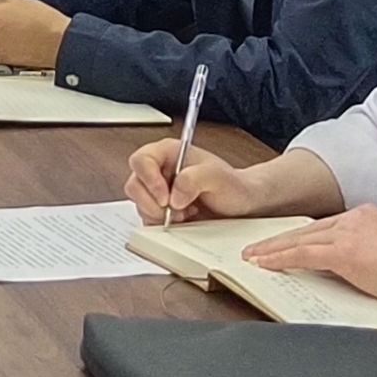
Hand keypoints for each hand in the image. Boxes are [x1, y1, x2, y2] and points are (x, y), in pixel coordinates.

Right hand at [126, 140, 261, 222]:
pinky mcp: (159, 209)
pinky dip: (163, 224)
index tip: (165, 197)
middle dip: (152, 203)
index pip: (141, 160)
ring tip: (185, 214)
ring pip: (139, 204)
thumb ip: (195, 178)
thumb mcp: (219, 177)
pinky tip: (184, 220)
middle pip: (135, 185)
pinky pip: (148, 218)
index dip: (148, 179)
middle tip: (174, 211)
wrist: (242, 204)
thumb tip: (174, 195)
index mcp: (168, 153)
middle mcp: (159, 170)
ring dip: (160, 215)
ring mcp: (157, 190)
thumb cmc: (232, 185)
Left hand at [242, 206, 376, 306]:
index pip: (325, 226)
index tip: (285, 242)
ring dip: (272, 250)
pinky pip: (303, 254)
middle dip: (279, 240)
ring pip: (300, 240)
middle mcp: (355, 218)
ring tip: (252, 257)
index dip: (301, 236)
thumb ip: (368, 251)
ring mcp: (348, 233)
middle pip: (307, 230)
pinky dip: (281, 259)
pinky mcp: (343, 252)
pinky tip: (265, 264)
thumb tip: (354, 264)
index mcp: (367, 216)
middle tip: (256, 248)